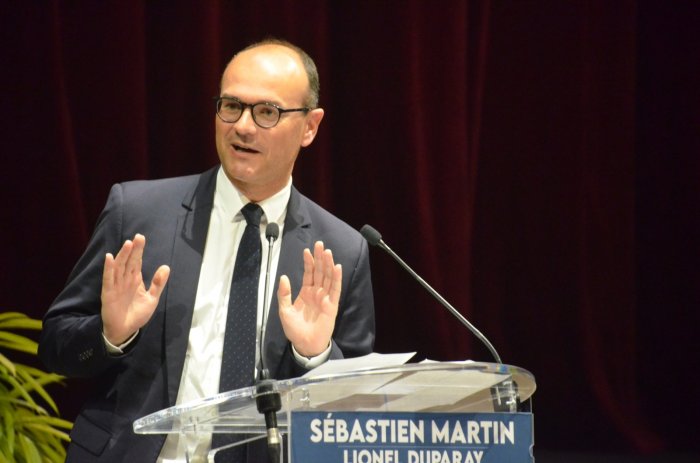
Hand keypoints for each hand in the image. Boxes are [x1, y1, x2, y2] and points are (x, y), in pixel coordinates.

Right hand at [101, 234, 169, 344]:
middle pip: (129, 261)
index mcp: (135, 280)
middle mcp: (125, 280)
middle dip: (133, 249)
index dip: (139, 250)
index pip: (137, 262)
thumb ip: (158, 283)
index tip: (141, 238)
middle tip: (138, 237)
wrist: (125, 331)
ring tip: (127, 244)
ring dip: (122, 255)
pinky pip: (108, 279)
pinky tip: (109, 258)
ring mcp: (116, 285)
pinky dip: (109, 268)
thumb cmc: (137, 314)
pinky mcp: (108, 293)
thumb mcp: (152, 299)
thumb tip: (166, 266)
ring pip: (119, 267)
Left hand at [277, 241, 340, 356]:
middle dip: (320, 258)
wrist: (305, 344)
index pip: (309, 273)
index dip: (308, 262)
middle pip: (320, 272)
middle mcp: (317, 293)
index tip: (307, 250)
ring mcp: (325, 298)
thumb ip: (284, 294)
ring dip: (328, 264)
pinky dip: (336, 278)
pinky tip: (337, 267)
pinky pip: (335, 289)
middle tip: (320, 244)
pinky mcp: (332, 305)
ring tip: (327, 252)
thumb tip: (283, 277)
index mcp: (306, 293)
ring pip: (328, 277)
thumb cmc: (295, 330)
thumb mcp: (284, 311)